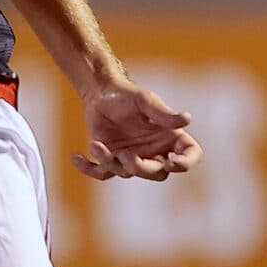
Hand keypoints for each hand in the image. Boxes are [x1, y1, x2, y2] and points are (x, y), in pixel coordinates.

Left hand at [73, 81, 201, 182]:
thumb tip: (187, 119)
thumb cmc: (127, 94)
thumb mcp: (145, 101)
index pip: (190, 154)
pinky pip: (102, 173)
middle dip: (142, 168)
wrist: (101, 93)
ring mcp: (132, 157)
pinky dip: (89, 169)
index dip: (185, 163)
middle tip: (127, 156)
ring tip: (96, 145)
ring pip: (127, 173)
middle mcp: (154, 150)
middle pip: (158, 173)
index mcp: (170, 136)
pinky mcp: (111, 159)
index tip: (172, 161)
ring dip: (111, 161)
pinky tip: (76, 157)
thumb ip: (163, 113)